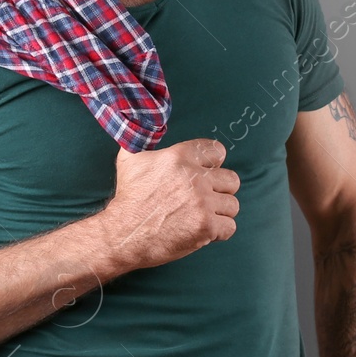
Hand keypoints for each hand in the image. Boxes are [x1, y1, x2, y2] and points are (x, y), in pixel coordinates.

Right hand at [101, 138, 239, 270]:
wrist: (123, 234)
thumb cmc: (128, 198)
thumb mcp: (130, 159)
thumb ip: (144, 140)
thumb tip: (144, 122)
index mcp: (180, 157)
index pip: (217, 151)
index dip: (213, 164)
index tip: (206, 174)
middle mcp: (195, 178)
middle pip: (231, 180)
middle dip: (220, 190)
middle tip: (205, 199)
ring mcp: (202, 203)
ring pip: (232, 205)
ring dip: (219, 212)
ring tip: (201, 216)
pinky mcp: (206, 227)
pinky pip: (229, 227)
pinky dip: (219, 232)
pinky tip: (203, 230)